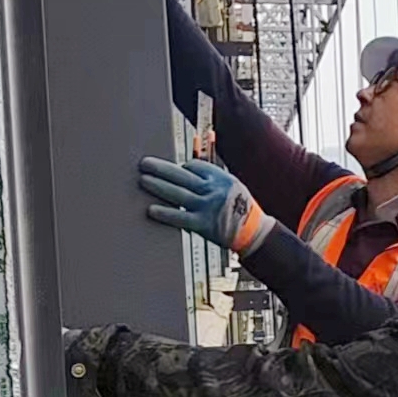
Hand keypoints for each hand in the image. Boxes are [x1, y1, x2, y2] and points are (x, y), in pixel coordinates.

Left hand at [137, 157, 274, 254]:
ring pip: (177, 194)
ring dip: (158, 186)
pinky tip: (151, 209)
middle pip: (181, 176)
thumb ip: (211, 177)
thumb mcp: (232, 186)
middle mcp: (213, 190)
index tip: (174, 171)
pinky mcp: (203, 224)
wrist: (254, 232)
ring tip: (143, 180)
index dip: (181, 167)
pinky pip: (180, 217)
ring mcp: (208, 207)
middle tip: (144, 164)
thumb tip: (186, 168)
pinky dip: (165, 213)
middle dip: (161, 169)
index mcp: (221, 178)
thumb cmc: (241, 208)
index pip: (194, 166)